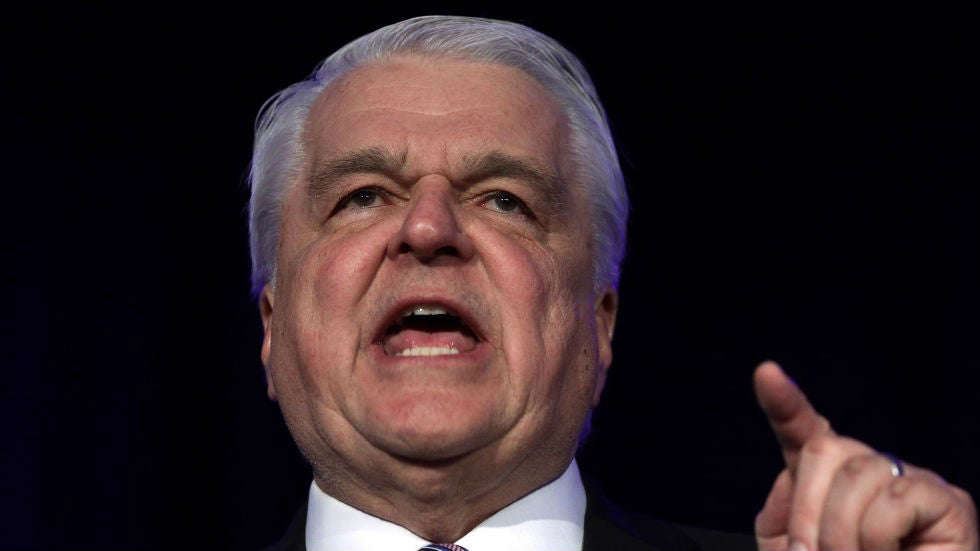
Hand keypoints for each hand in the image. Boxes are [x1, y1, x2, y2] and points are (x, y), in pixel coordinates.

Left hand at [753, 361, 977, 550]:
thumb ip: (782, 513)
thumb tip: (789, 474)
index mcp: (830, 482)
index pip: (805, 433)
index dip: (785, 404)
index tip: (766, 374)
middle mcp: (873, 471)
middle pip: (825, 448)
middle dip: (807, 510)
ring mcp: (911, 481)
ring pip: (857, 474)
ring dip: (840, 534)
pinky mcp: (949, 501)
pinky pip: (892, 499)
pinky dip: (877, 538)